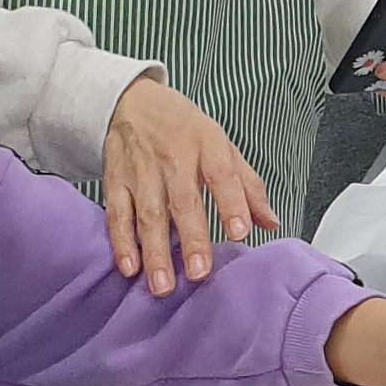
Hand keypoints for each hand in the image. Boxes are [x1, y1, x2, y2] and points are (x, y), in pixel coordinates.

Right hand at [100, 75, 276, 297]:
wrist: (132, 100)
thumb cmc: (184, 129)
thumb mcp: (222, 146)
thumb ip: (248, 186)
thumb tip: (270, 223)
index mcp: (207, 145)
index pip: (222, 175)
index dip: (232, 203)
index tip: (239, 232)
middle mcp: (173, 157)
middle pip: (183, 201)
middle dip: (191, 239)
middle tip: (199, 273)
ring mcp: (142, 170)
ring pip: (149, 214)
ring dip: (155, 251)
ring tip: (163, 285)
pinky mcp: (115, 180)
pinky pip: (118, 213)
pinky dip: (121, 242)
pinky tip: (129, 267)